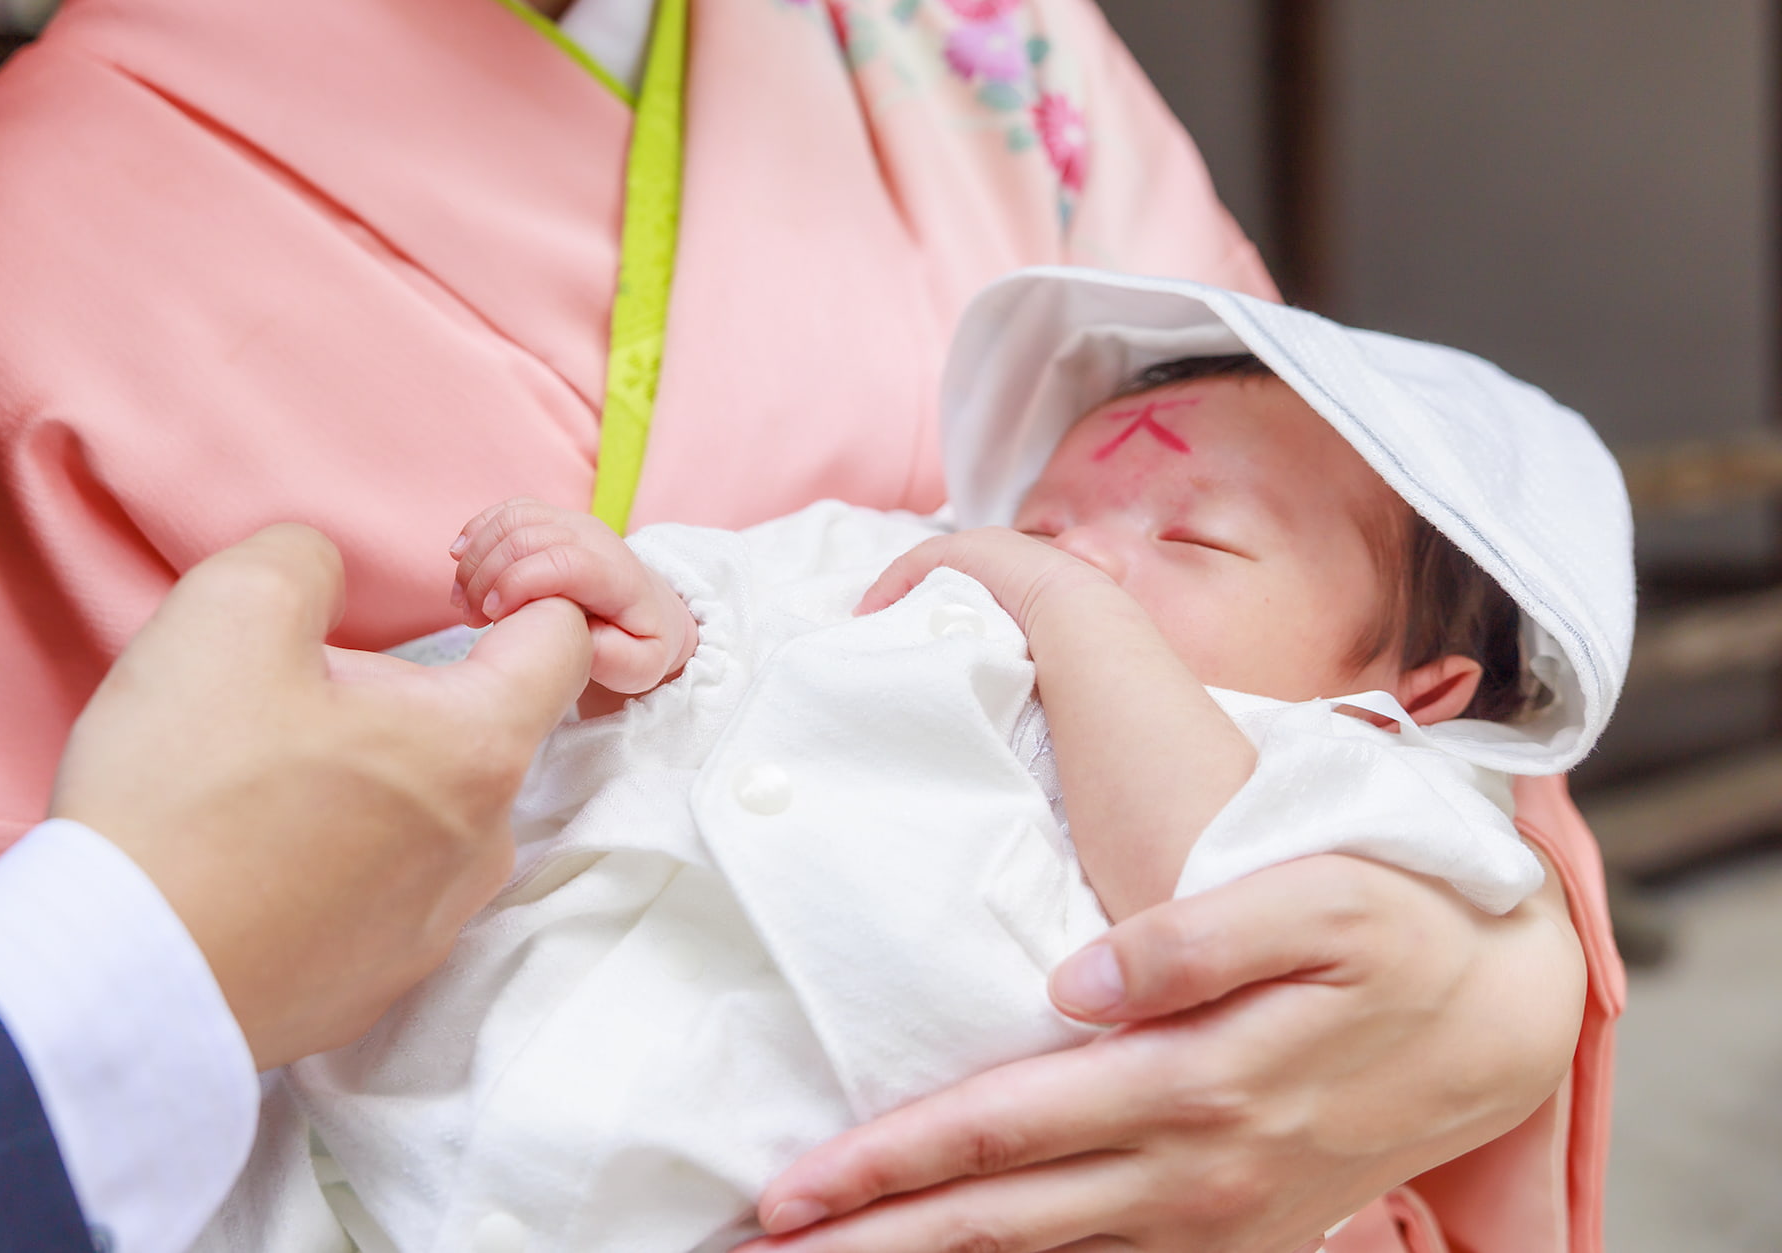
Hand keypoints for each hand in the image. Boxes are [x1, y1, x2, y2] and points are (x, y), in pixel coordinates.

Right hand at [50, 524, 590, 1068]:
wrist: (111, 977)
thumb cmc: (182, 791)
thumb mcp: (228, 609)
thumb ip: (308, 558)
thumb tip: (327, 572)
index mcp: (478, 748)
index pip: (562, 638)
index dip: (516, 593)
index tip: (448, 594)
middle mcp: (484, 846)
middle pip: (479, 728)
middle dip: (405, 694)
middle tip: (294, 698)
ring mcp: (435, 926)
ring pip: (431, 812)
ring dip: (370, 780)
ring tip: (262, 784)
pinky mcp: (379, 984)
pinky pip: (383, 891)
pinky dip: (337, 861)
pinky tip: (255, 858)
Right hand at [451, 497, 697, 693]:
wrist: (651, 610)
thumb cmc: (641, 643)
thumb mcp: (640, 666)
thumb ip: (614, 657)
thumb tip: (575, 638)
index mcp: (617, 576)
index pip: (564, 562)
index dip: (519, 581)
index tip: (491, 615)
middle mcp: (594, 539)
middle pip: (528, 537)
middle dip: (486, 576)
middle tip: (470, 618)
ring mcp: (571, 522)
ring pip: (512, 519)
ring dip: (476, 557)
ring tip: (462, 600)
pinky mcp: (551, 518)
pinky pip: (508, 510)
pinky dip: (478, 530)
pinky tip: (459, 560)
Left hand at [742, 853, 1582, 1252]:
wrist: (1496, 1025)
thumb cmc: (1392, 940)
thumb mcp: (1314, 905)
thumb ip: (1190, 939)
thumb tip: (1073, 979)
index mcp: (1190, 1087)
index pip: (999, 1130)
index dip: (887, 1162)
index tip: (790, 1187)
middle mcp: (1190, 1175)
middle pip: (996, 1221)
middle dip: (873, 1243)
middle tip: (764, 1250)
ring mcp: (1212, 1220)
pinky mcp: (1235, 1236)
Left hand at [856, 528, 1121, 632]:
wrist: (1079, 617)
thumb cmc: (1078, 641)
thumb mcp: (1056, 645)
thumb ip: (1035, 652)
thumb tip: (1021, 693)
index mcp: (1030, 575)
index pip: (979, 583)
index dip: (947, 605)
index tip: (924, 633)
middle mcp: (1005, 553)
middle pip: (949, 572)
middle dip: (918, 598)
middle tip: (891, 628)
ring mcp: (984, 546)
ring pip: (930, 567)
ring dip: (900, 593)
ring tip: (877, 622)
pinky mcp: (962, 547)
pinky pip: (914, 564)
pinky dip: (890, 585)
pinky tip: (870, 610)